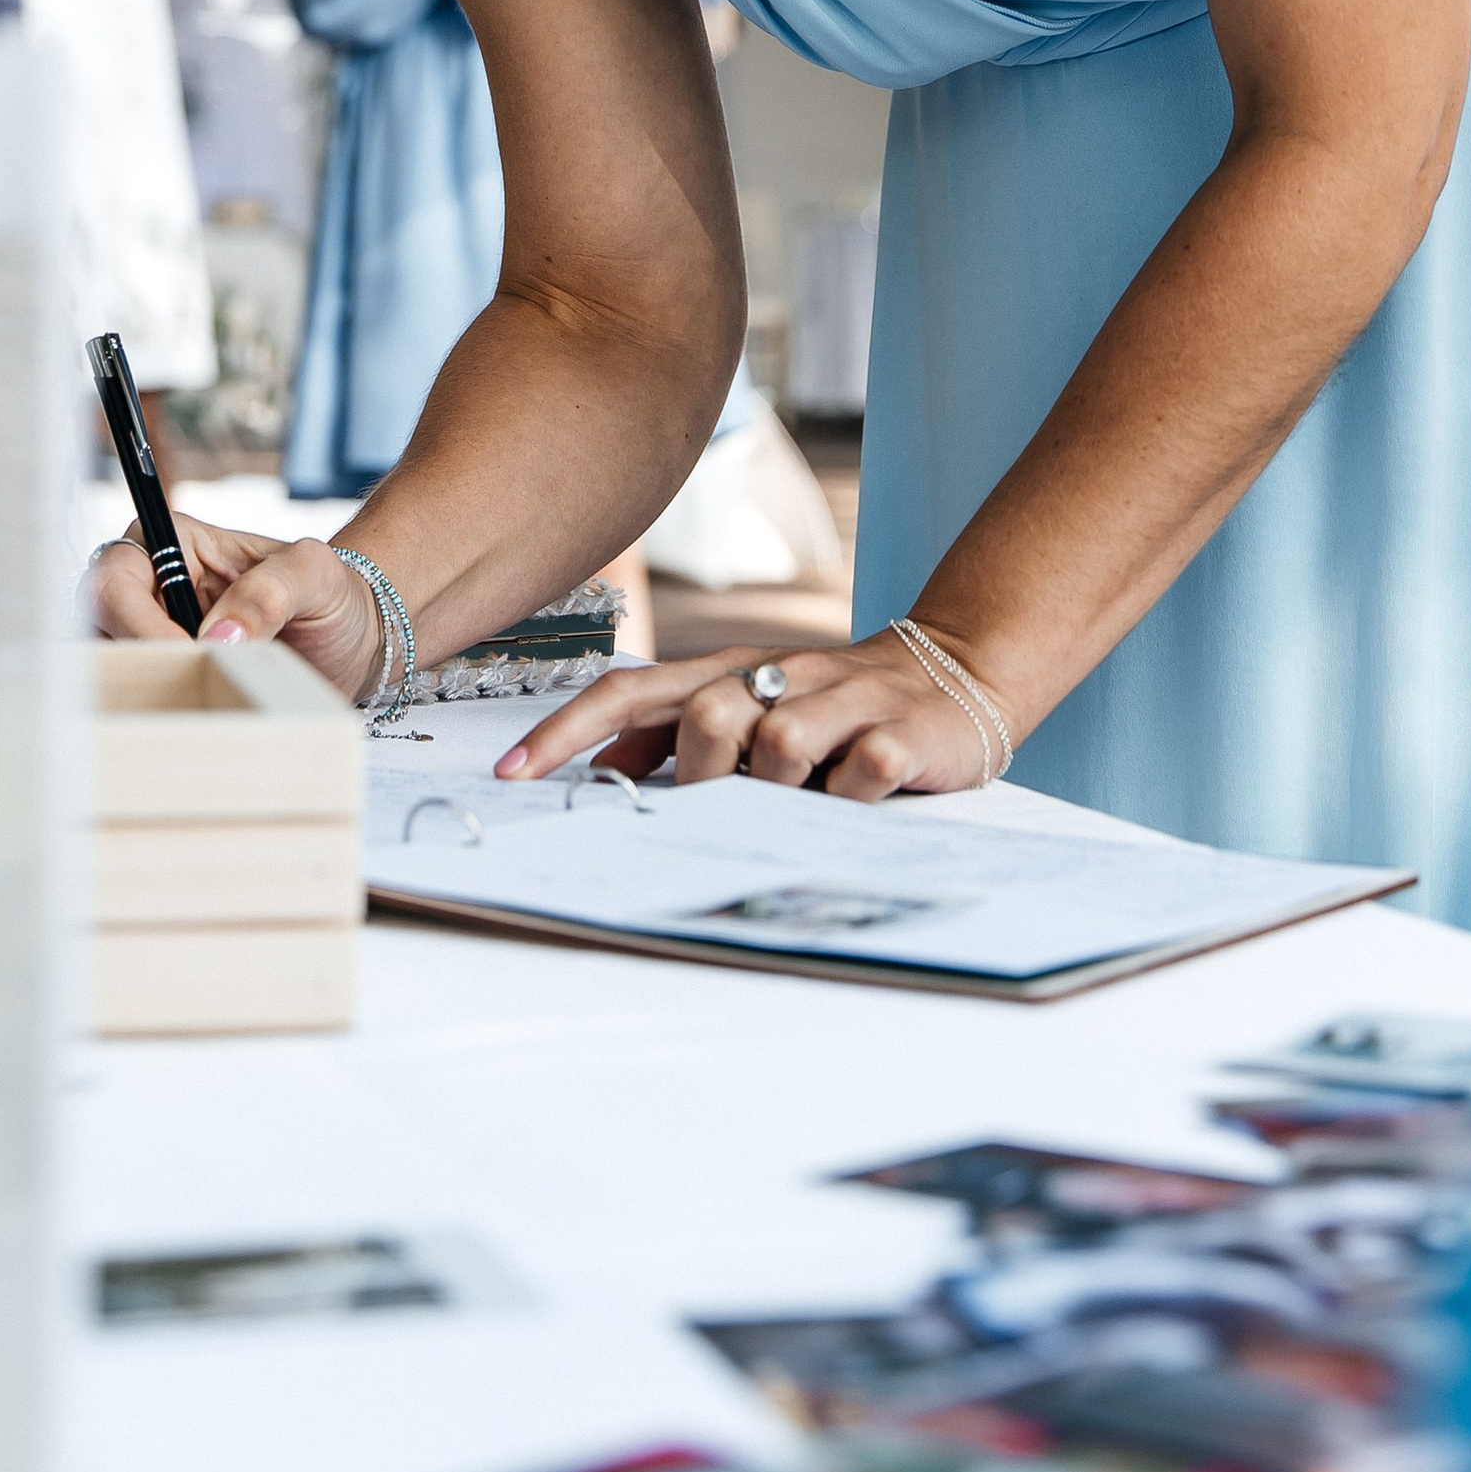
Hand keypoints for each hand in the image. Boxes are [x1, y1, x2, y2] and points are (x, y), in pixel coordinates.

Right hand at [82, 522, 383, 707]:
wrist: (351, 641)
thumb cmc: (331, 596)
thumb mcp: (315, 576)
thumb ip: (269, 592)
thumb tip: (216, 634)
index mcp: (174, 542)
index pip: (117, 578)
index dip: (137, 623)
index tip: (186, 656)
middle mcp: (149, 585)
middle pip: (94, 623)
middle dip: (134, 660)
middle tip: (188, 686)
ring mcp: (149, 633)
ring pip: (101, 664)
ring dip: (136, 689)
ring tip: (190, 704)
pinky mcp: (159, 676)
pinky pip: (128, 696)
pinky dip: (145, 711)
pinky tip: (184, 720)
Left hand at [494, 633, 1002, 800]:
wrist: (958, 668)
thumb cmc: (835, 705)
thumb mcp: (754, 708)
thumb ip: (680, 736)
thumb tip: (607, 772)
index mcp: (731, 670)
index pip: (631, 691)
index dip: (567, 731)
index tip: (512, 775)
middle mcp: (780, 675)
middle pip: (704, 716)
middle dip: (701, 775)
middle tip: (729, 804)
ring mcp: (843, 700)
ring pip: (777, 745)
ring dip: (779, 790)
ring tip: (805, 800)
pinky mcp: (900, 732)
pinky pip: (857, 773)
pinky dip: (848, 799)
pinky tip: (857, 803)